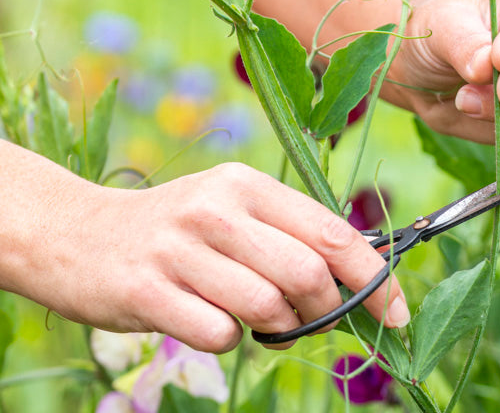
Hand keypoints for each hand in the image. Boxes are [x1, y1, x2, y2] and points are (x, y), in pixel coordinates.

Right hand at [3, 150, 407, 352]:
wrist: (79, 235)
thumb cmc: (178, 229)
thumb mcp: (232, 210)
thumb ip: (290, 235)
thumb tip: (362, 274)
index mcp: (247, 183)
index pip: (332, 232)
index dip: (374, 278)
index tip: (396, 314)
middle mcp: (216, 207)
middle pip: (306, 274)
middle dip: (326, 311)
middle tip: (315, 321)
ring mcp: (179, 248)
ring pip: (266, 307)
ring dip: (278, 327)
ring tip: (261, 319)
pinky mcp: (146, 290)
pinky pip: (219, 333)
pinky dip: (231, 339)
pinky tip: (213, 321)